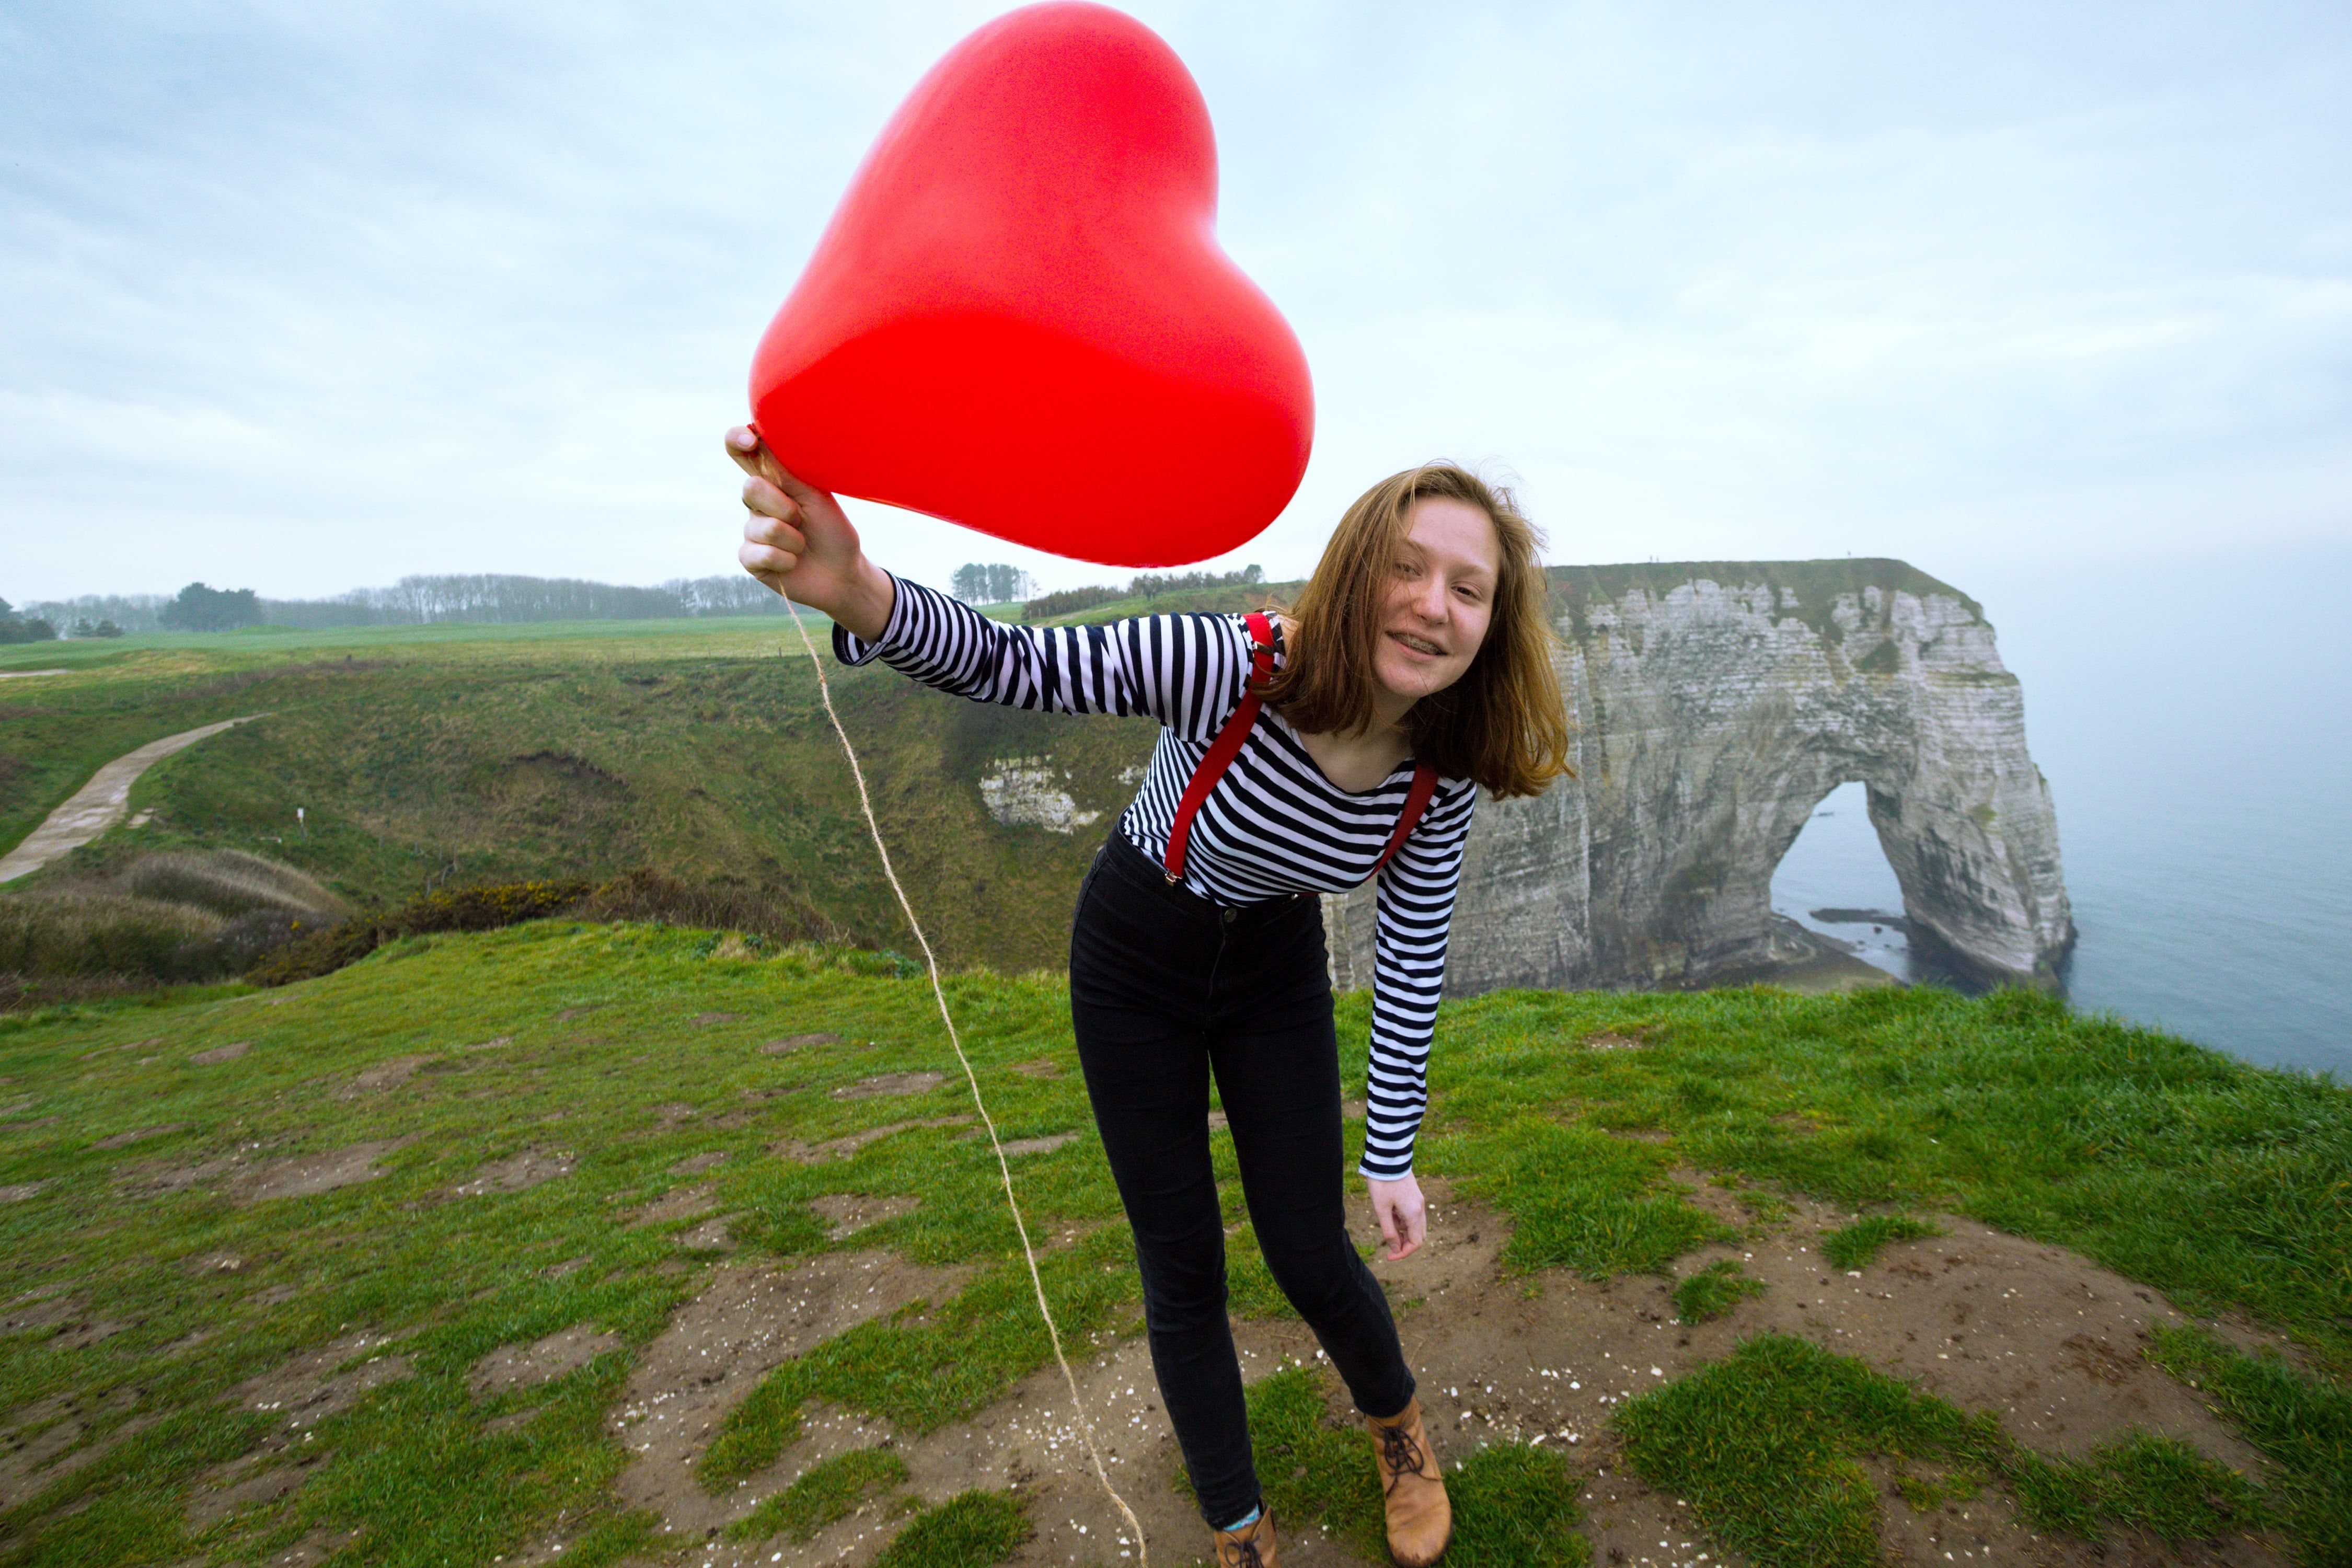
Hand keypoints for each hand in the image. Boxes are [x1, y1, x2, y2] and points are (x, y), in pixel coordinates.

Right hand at [727, 426, 893, 638]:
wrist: (843, 572)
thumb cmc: (831, 530)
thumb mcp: (815, 495)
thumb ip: (788, 470)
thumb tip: (762, 436)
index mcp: (772, 479)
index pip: (742, 452)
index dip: (737, 440)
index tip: (750, 439)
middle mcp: (756, 502)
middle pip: (751, 488)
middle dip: (784, 506)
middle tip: (802, 518)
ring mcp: (751, 530)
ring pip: (763, 526)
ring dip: (792, 538)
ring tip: (803, 543)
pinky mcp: (750, 558)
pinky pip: (760, 553)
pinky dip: (785, 559)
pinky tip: (794, 561)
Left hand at [1366, 1173, 1425, 1260]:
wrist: (1388, 1158)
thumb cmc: (1382, 1183)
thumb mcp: (1381, 1209)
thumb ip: (1389, 1231)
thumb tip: (1395, 1249)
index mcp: (1414, 1214)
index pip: (1416, 1243)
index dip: (1403, 1253)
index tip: (1389, 1256)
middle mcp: (1421, 1209)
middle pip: (1419, 1236)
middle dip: (1405, 1244)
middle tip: (1388, 1244)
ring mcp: (1419, 1202)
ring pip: (1415, 1226)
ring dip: (1403, 1231)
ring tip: (1387, 1220)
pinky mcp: (1415, 1197)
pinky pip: (1412, 1216)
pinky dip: (1403, 1221)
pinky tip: (1390, 1212)